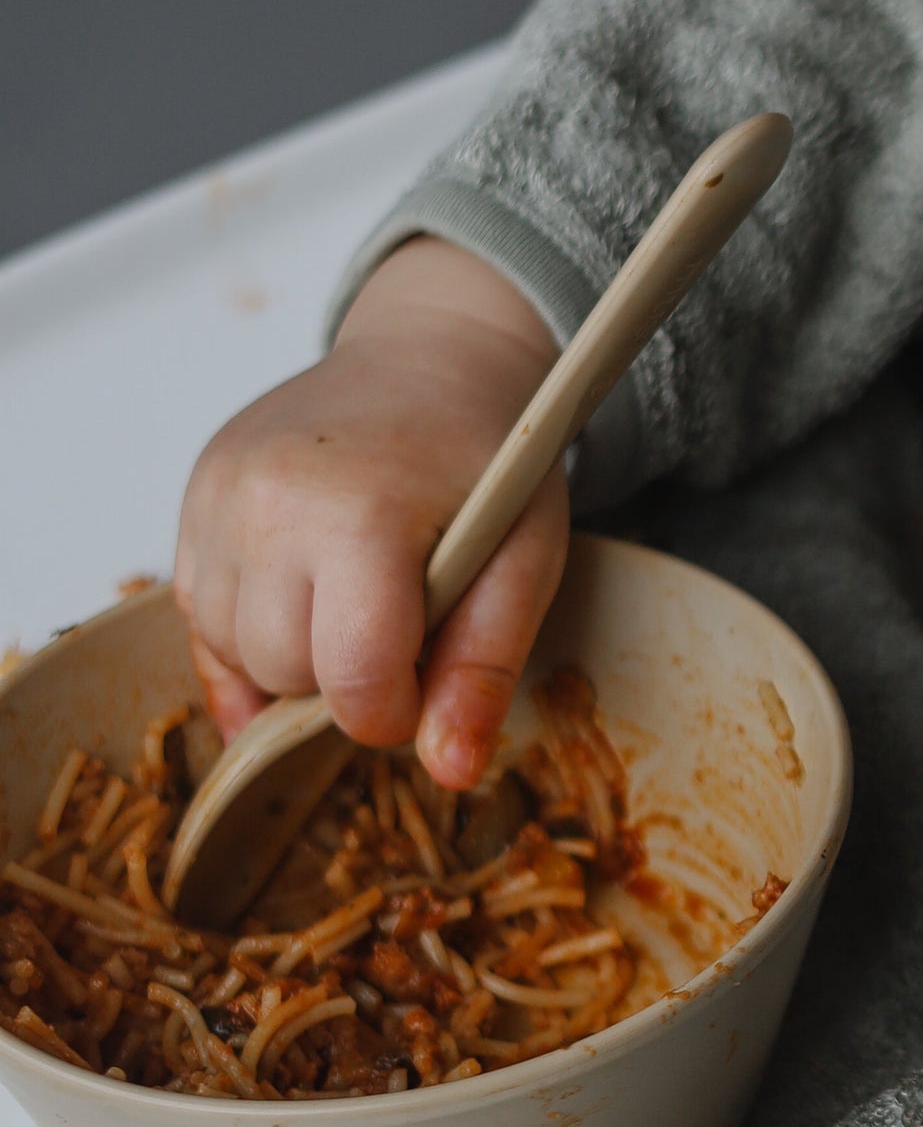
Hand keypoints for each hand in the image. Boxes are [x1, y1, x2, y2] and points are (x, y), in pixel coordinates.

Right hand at [173, 239, 564, 791]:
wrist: (433, 355)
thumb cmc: (488, 459)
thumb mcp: (524, 560)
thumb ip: (486, 668)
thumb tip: (448, 771)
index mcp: (360, 513)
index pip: (351, 680)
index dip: (397, 708)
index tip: (432, 674)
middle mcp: (267, 501)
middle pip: (285, 674)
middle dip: (346, 676)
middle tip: (403, 615)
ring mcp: (217, 494)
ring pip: (231, 653)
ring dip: (295, 654)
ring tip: (357, 592)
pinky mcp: (193, 494)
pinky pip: (197, 614)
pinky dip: (250, 626)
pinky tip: (305, 593)